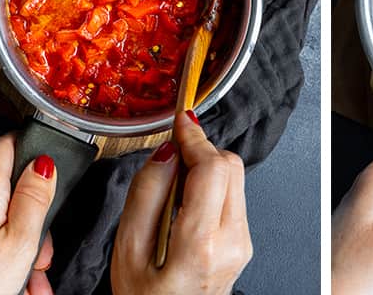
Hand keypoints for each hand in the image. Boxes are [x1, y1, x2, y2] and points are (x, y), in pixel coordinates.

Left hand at [0, 134, 56, 294]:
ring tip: (29, 277)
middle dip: (31, 216)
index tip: (49, 171)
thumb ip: (35, 195)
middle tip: (41, 250)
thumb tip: (44, 162)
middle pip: (8, 188)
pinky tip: (10, 280)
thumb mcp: (22, 240)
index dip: (32, 149)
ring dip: (18, 241)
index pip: (7, 143)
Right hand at [110, 110, 250, 294]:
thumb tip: (166, 151)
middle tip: (172, 158)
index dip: (196, 138)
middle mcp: (232, 241)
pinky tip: (187, 206)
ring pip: (235, 178)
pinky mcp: (244, 242)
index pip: (212, 168)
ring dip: (207, 170)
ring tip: (174, 190)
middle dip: (202, 152)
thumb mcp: (127, 252)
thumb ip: (145, 195)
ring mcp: (242, 243)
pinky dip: (213, 188)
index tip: (182, 120)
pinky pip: (234, 196)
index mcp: (200, 244)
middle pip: (230, 166)